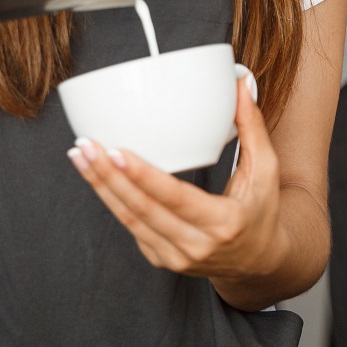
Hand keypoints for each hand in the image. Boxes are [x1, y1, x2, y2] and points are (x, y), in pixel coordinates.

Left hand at [66, 76, 287, 283]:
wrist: (259, 263)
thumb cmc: (262, 212)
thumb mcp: (266, 170)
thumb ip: (252, 127)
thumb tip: (241, 83)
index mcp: (224, 223)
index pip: (175, 198)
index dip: (143, 176)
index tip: (116, 152)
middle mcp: (197, 246)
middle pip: (142, 210)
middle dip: (107, 176)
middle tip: (85, 146)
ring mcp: (176, 258)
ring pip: (129, 220)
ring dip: (101, 187)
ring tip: (80, 156)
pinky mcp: (162, 260)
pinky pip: (132, 228)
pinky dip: (112, 201)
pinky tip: (97, 177)